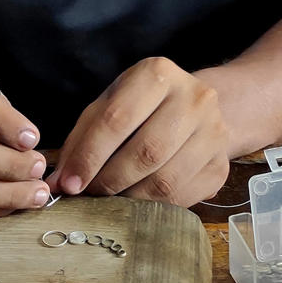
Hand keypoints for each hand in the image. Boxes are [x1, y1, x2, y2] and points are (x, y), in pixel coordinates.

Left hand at [50, 57, 231, 206]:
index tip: (70, 183)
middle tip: (89, 194)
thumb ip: (82, 139)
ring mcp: (214, 133)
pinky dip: (152, 208)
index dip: (89, 156)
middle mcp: (194, 98)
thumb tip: (60, 182)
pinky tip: (137, 203)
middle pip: (145, 152)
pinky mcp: (221, 166)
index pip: (117, 120)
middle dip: (109, 181)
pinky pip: (182, 198)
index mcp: (158, 74)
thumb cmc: (142, 107)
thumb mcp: (109, 106)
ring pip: (165, 181)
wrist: (197, 109)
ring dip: (129, 199)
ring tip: (110, 200)